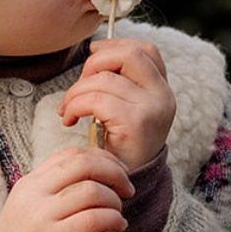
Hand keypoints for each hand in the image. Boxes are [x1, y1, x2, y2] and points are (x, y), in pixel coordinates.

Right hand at [0, 146, 134, 231]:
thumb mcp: (33, 204)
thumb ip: (58, 187)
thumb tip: (101, 170)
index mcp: (31, 182)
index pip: (72, 154)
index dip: (103, 157)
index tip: (118, 169)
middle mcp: (34, 194)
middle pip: (85, 165)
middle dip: (114, 172)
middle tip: (127, 187)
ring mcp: (41, 217)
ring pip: (92, 192)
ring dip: (114, 200)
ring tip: (118, 212)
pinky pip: (93, 219)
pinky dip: (113, 219)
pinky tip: (118, 226)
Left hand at [57, 38, 175, 170]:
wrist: (126, 186)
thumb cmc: (119, 147)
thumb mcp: (127, 109)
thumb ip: (121, 82)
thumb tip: (97, 50)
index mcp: (162, 89)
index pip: (146, 50)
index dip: (117, 45)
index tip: (93, 55)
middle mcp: (163, 95)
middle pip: (128, 55)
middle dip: (95, 64)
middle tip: (79, 87)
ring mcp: (153, 108)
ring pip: (105, 79)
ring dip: (75, 91)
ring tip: (67, 109)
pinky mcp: (136, 122)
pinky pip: (97, 100)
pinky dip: (74, 105)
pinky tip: (69, 119)